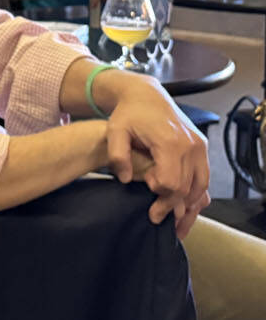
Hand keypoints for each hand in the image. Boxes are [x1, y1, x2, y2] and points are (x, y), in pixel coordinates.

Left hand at [101, 74, 209, 236]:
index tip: (148, 199)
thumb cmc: (128, 113)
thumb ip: (117, 156)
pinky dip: (196, 194)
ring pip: (200, 187)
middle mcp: (190, 146)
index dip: (160, 196)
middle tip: (156, 218)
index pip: (171, 183)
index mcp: (170, 142)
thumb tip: (126, 180)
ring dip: (189, 207)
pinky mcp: (201, 147)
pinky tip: (187, 207)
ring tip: (176, 224)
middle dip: (172, 207)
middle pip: (186, 188)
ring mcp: (199, 147)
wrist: (146, 94)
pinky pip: (204, 178)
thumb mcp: (115, 131)